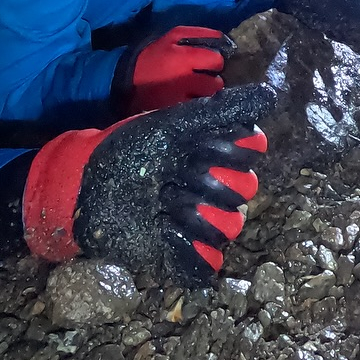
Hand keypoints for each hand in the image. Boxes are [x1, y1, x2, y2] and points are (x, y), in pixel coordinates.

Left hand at [23, 83, 275, 285]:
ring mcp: (201, 223)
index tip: (201, 148)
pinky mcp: (183, 256)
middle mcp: (214, 187)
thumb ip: (222, 110)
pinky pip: (209, 264)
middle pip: (246, 190)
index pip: (252, 154)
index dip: (230, 151)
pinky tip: (165, 232)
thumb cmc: (130, 148)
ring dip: (195, 214)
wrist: (88, 187)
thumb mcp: (174, 124)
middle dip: (208, 181)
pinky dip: (191, 252)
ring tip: (164, 205)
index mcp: (216, 154)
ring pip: (231, 226)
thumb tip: (272, 95)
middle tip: (174, 177)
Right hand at [114, 25, 233, 114]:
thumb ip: (199, 34)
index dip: (215, 61)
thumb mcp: (172, 36)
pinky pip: (196, 109)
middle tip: (204, 77)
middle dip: (213, 79)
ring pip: (208, 98)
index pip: (216, 60)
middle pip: (216, 83)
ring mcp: (180, 99)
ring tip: (197, 90)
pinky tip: (189, 100)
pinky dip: (196, 104)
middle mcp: (184, 80)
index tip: (208, 62)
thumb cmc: (154, 54)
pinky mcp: (174, 113)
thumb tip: (223, 38)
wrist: (126, 79)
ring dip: (206, 94)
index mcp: (183, 57)